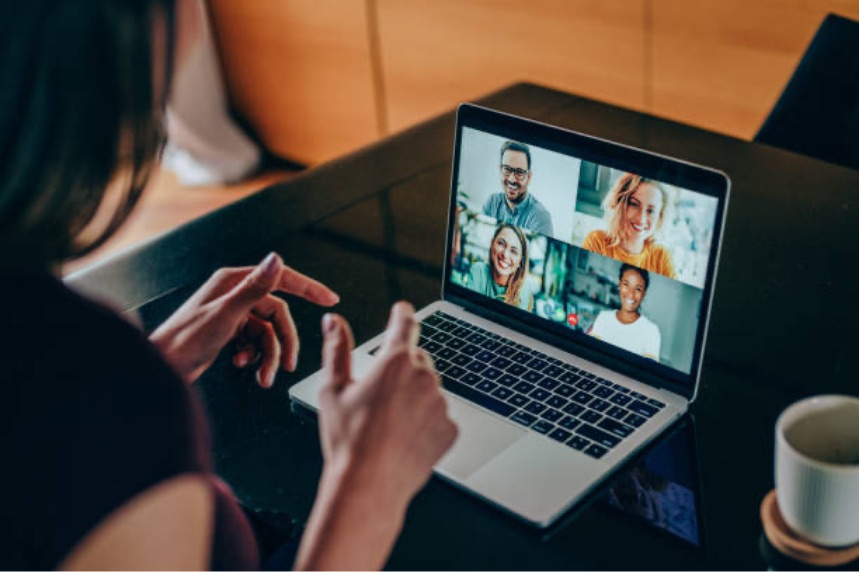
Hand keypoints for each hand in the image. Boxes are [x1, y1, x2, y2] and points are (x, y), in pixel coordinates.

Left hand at [150, 252, 338, 384]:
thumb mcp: (226, 314)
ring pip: (267, 333)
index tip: (328, 298)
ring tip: (263, 376)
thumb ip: (254, 287)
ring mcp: (231, 314)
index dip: (308, 288)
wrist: (163, 370)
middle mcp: (234, 294)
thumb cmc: (184, 341)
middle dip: (283, 342)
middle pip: (277, 315)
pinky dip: (253, 357)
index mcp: (233, 282)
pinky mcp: (228, 331)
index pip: (280, 279)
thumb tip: (276, 259)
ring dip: (267, 356)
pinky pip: (254, 343)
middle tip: (287, 364)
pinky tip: (241, 365)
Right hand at [295, 303, 457, 569]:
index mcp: (395, 361)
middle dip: (401, 369)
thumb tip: (334, 321)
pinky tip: (404, 438)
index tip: (402, 309)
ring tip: (388, 424)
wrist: (368, 485)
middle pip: (416, 360)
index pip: (404, 324)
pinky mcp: (450, 429)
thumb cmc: (348, 440)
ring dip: (414, 397)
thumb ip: (336, 349)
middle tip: (378, 396)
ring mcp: (440, 404)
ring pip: (428, 389)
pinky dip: (425, 422)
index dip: (402, 314)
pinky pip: (438, 416)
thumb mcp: (333, 389)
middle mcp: (423, 378)